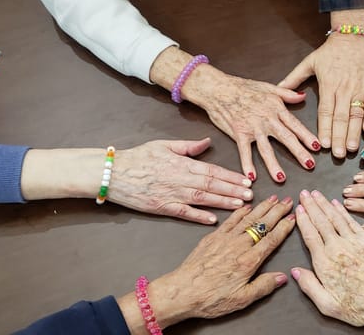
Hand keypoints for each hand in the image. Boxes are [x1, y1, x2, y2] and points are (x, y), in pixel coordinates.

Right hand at [109, 138, 252, 223]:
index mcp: (182, 163)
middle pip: (212, 185)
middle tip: (250, 195)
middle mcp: (179, 178)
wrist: (113, 172)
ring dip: (222, 202)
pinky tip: (213, 220)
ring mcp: (171, 194)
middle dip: (233, 190)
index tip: (247, 180)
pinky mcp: (161, 207)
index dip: (231, 176)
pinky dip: (198, 216)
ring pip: (202, 198)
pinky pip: (183, 213)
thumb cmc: (138, 157)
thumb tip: (207, 143)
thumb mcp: (164, 145)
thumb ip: (188, 146)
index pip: (212, 170)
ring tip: (240, 205)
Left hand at [118, 196, 295, 333]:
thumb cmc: (210, 298)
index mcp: (249, 261)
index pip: (272, 239)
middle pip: (263, 224)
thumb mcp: (242, 299)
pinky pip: (230, 220)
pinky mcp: (212, 237)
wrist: (182, 291)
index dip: (284, 227)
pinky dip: (240, 211)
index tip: (293, 218)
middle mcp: (239, 246)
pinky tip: (247, 205)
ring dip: (262, 207)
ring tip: (273, 198)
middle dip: (277, 211)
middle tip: (288, 201)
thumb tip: (282, 277)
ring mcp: (225, 239)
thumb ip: (264, 286)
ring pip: (248, 218)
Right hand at [202, 72, 319, 182]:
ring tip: (282, 178)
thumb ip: (287, 93)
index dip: (307, 136)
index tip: (318, 147)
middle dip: (299, 152)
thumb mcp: (268, 86)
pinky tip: (251, 176)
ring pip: (266, 148)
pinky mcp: (238, 133)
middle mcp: (267, 119)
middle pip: (286, 138)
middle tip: (310, 165)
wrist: (219, 88)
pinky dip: (247, 164)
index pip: (295, 124)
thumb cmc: (242, 86)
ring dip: (274, 164)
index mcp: (276, 108)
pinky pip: (244, 151)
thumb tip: (303, 96)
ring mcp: (252, 127)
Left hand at [279, 9, 363, 157]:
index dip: (325, 128)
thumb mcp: (310, 62)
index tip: (324, 144)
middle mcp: (345, 89)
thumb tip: (278, 89)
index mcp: (329, 84)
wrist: (356, 35)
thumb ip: (294, 78)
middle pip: (341, 117)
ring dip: (355, 133)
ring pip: (357, 114)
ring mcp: (361, 88)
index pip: (326, 111)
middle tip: (339, 154)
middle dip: (340, 137)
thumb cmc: (332, 50)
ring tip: (354, 148)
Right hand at [292, 189, 363, 333]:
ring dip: (325, 204)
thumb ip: (309, 286)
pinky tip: (337, 203)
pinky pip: (351, 221)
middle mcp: (337, 248)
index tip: (298, 209)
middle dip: (311, 206)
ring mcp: (353, 242)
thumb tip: (295, 271)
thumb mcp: (328, 306)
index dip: (303, 220)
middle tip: (304, 193)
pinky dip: (342, 211)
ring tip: (316, 193)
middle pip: (320, 222)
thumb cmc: (360, 306)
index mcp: (324, 263)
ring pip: (335, 218)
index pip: (310, 235)